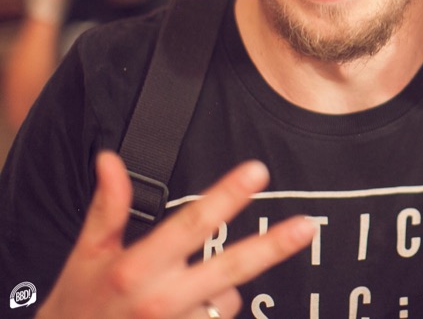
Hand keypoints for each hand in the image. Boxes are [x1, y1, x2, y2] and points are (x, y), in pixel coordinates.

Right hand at [37, 152, 315, 318]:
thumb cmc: (76, 308)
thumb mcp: (85, 257)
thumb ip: (106, 209)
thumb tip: (109, 158)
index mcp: (136, 269)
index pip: (192, 224)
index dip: (227, 196)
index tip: (258, 171)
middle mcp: (161, 300)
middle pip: (230, 268)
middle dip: (272, 246)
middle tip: (307, 225)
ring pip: (227, 298)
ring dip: (216, 291)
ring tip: (173, 298)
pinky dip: (209, 315)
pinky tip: (184, 315)